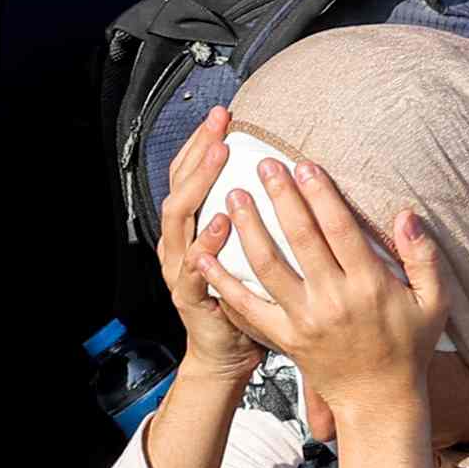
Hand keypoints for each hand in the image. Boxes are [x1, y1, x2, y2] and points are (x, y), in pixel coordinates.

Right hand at [152, 116, 263, 381]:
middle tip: (218, 125)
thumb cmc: (246, 298)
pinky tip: (221, 222)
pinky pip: (194, 267)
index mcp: (192, 228)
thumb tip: (289, 170)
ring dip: (198, 185)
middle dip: (198, 153)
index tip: (225, 115)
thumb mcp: (248, 250)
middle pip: (179, 186)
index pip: (190, 174)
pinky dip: (205, 243)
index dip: (202, 143)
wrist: (227, 353)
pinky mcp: (190, 296)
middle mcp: (179, 242)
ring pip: (180, 219)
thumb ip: (259, 214)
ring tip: (218, 157)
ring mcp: (179, 268)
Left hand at [197, 140, 449, 449]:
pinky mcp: (284, 337)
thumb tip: (407, 214)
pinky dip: (224, 280)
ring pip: (269, 266)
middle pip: (301, 238)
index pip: (340, 229)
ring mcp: (305, 320)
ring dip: (249, 228)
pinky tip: (204, 255)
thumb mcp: (434, 302)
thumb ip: (424, 256)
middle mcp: (334, 300)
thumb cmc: (409, 346)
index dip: (321, 194)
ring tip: (234, 197)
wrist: (379, 400)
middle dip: (281, 197)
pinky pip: (248, 306)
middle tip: (263, 164)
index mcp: (370, 285)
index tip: (305, 164)